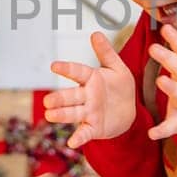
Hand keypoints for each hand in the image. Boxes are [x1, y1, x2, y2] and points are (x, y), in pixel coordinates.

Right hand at [45, 31, 137, 147]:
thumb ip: (106, 52)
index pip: (77, 72)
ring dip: (62, 115)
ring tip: (49, 115)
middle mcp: (86, 96)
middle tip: (48, 100)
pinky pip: (85, 132)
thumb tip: (95, 33)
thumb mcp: (118, 68)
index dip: (67, 69)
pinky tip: (72, 142)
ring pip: (73, 113)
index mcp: (91, 79)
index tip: (54, 66)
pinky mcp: (93, 128)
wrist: (129, 111)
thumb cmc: (120, 87)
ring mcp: (89, 112)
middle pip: (71, 96)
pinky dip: (79, 138)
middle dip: (59, 98)